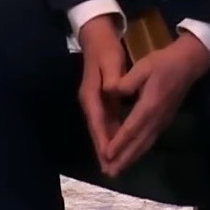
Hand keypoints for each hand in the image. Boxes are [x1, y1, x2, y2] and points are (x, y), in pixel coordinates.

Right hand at [74, 16, 128, 165]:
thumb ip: (112, 76)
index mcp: (91, 95)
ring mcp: (95, 102)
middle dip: (104, 152)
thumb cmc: (105, 48)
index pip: (98, 123)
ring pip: (102, 130)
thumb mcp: (109, 59)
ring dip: (108, 148)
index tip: (109, 157)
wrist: (96, 37)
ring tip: (114, 167)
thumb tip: (114, 90)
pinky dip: (112, 137)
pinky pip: (107, 123)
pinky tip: (118, 147)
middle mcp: (90, 102)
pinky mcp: (101, 101)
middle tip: (111, 172)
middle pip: (98, 131)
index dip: (104, 141)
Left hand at [98, 34, 209, 177]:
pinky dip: (139, 152)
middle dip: (123, 159)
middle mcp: (156, 119)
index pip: (131, 128)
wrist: (188, 65)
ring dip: (131, 159)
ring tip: (117, 171)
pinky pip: (149, 141)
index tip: (107, 155)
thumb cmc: (163, 63)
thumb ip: (127, 81)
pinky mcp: (164, 121)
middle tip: (109, 173)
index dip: (119, 143)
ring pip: (145, 145)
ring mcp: (162, 122)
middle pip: (138, 143)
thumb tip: (111, 91)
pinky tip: (131, 157)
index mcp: (149, 106)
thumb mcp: (143, 66)